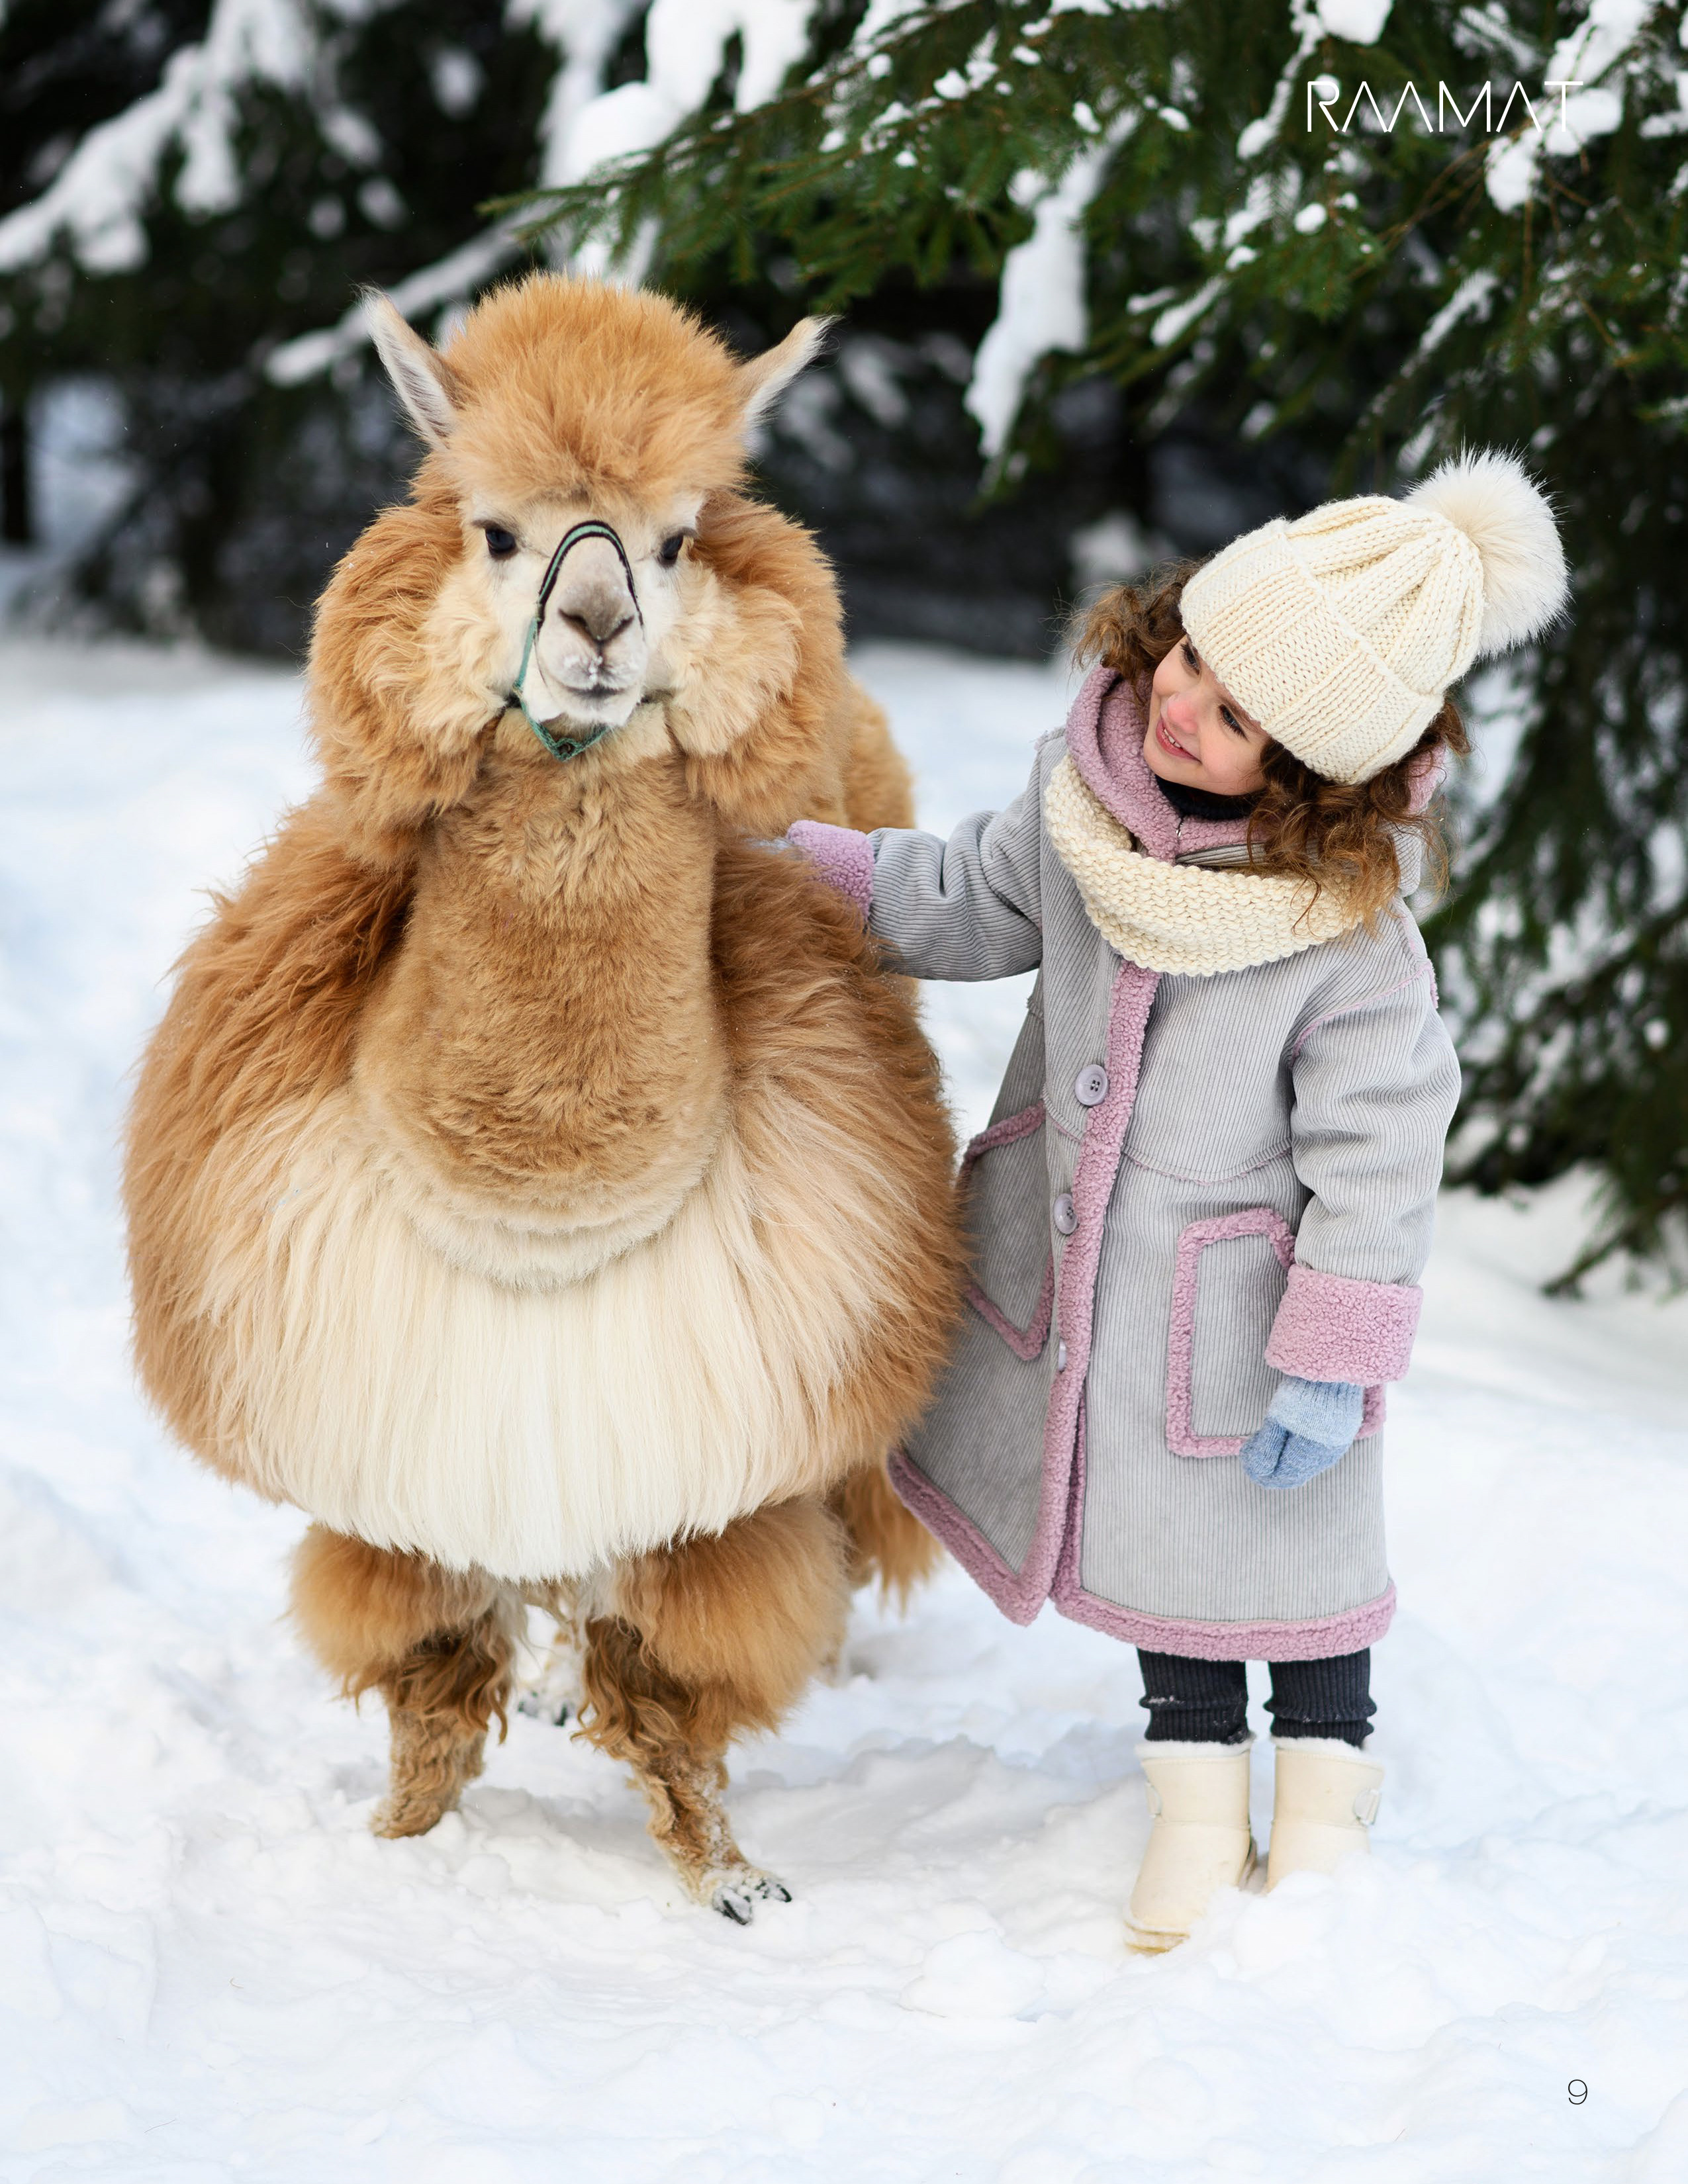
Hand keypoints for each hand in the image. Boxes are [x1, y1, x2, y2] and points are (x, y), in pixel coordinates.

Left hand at [1241, 1377, 1363, 1489]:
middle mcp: (1327, 1454)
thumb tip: (1258, 1469)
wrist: (1333, 1367)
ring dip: (1285, 1463)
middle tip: (1253, 1458)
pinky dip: (1299, 1455)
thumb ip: (1267, 1446)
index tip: (1247, 1462)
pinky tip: (1289, 1446)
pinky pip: (1318, 1456)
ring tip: (1267, 1449)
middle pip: (1295, 1474)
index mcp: (1310, 1451)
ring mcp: (1337, 1445)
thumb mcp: (1278, 1417)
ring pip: (1307, 1466)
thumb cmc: (1302, 1392)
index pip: (1283, 1474)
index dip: (1262, 1472)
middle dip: (1272, 1469)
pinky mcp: (1341, 1435)